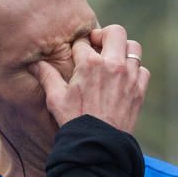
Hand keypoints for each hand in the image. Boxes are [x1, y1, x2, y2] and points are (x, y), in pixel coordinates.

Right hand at [30, 24, 149, 131]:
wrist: (98, 145)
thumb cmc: (74, 121)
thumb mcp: (56, 98)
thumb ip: (47, 76)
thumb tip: (34, 62)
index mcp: (90, 63)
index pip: (84, 41)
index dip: (78, 47)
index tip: (77, 54)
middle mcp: (113, 64)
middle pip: (115, 32)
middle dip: (105, 35)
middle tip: (98, 46)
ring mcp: (129, 76)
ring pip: (133, 47)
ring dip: (123, 50)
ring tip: (113, 60)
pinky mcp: (139, 89)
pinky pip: (143, 70)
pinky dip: (135, 70)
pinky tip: (124, 79)